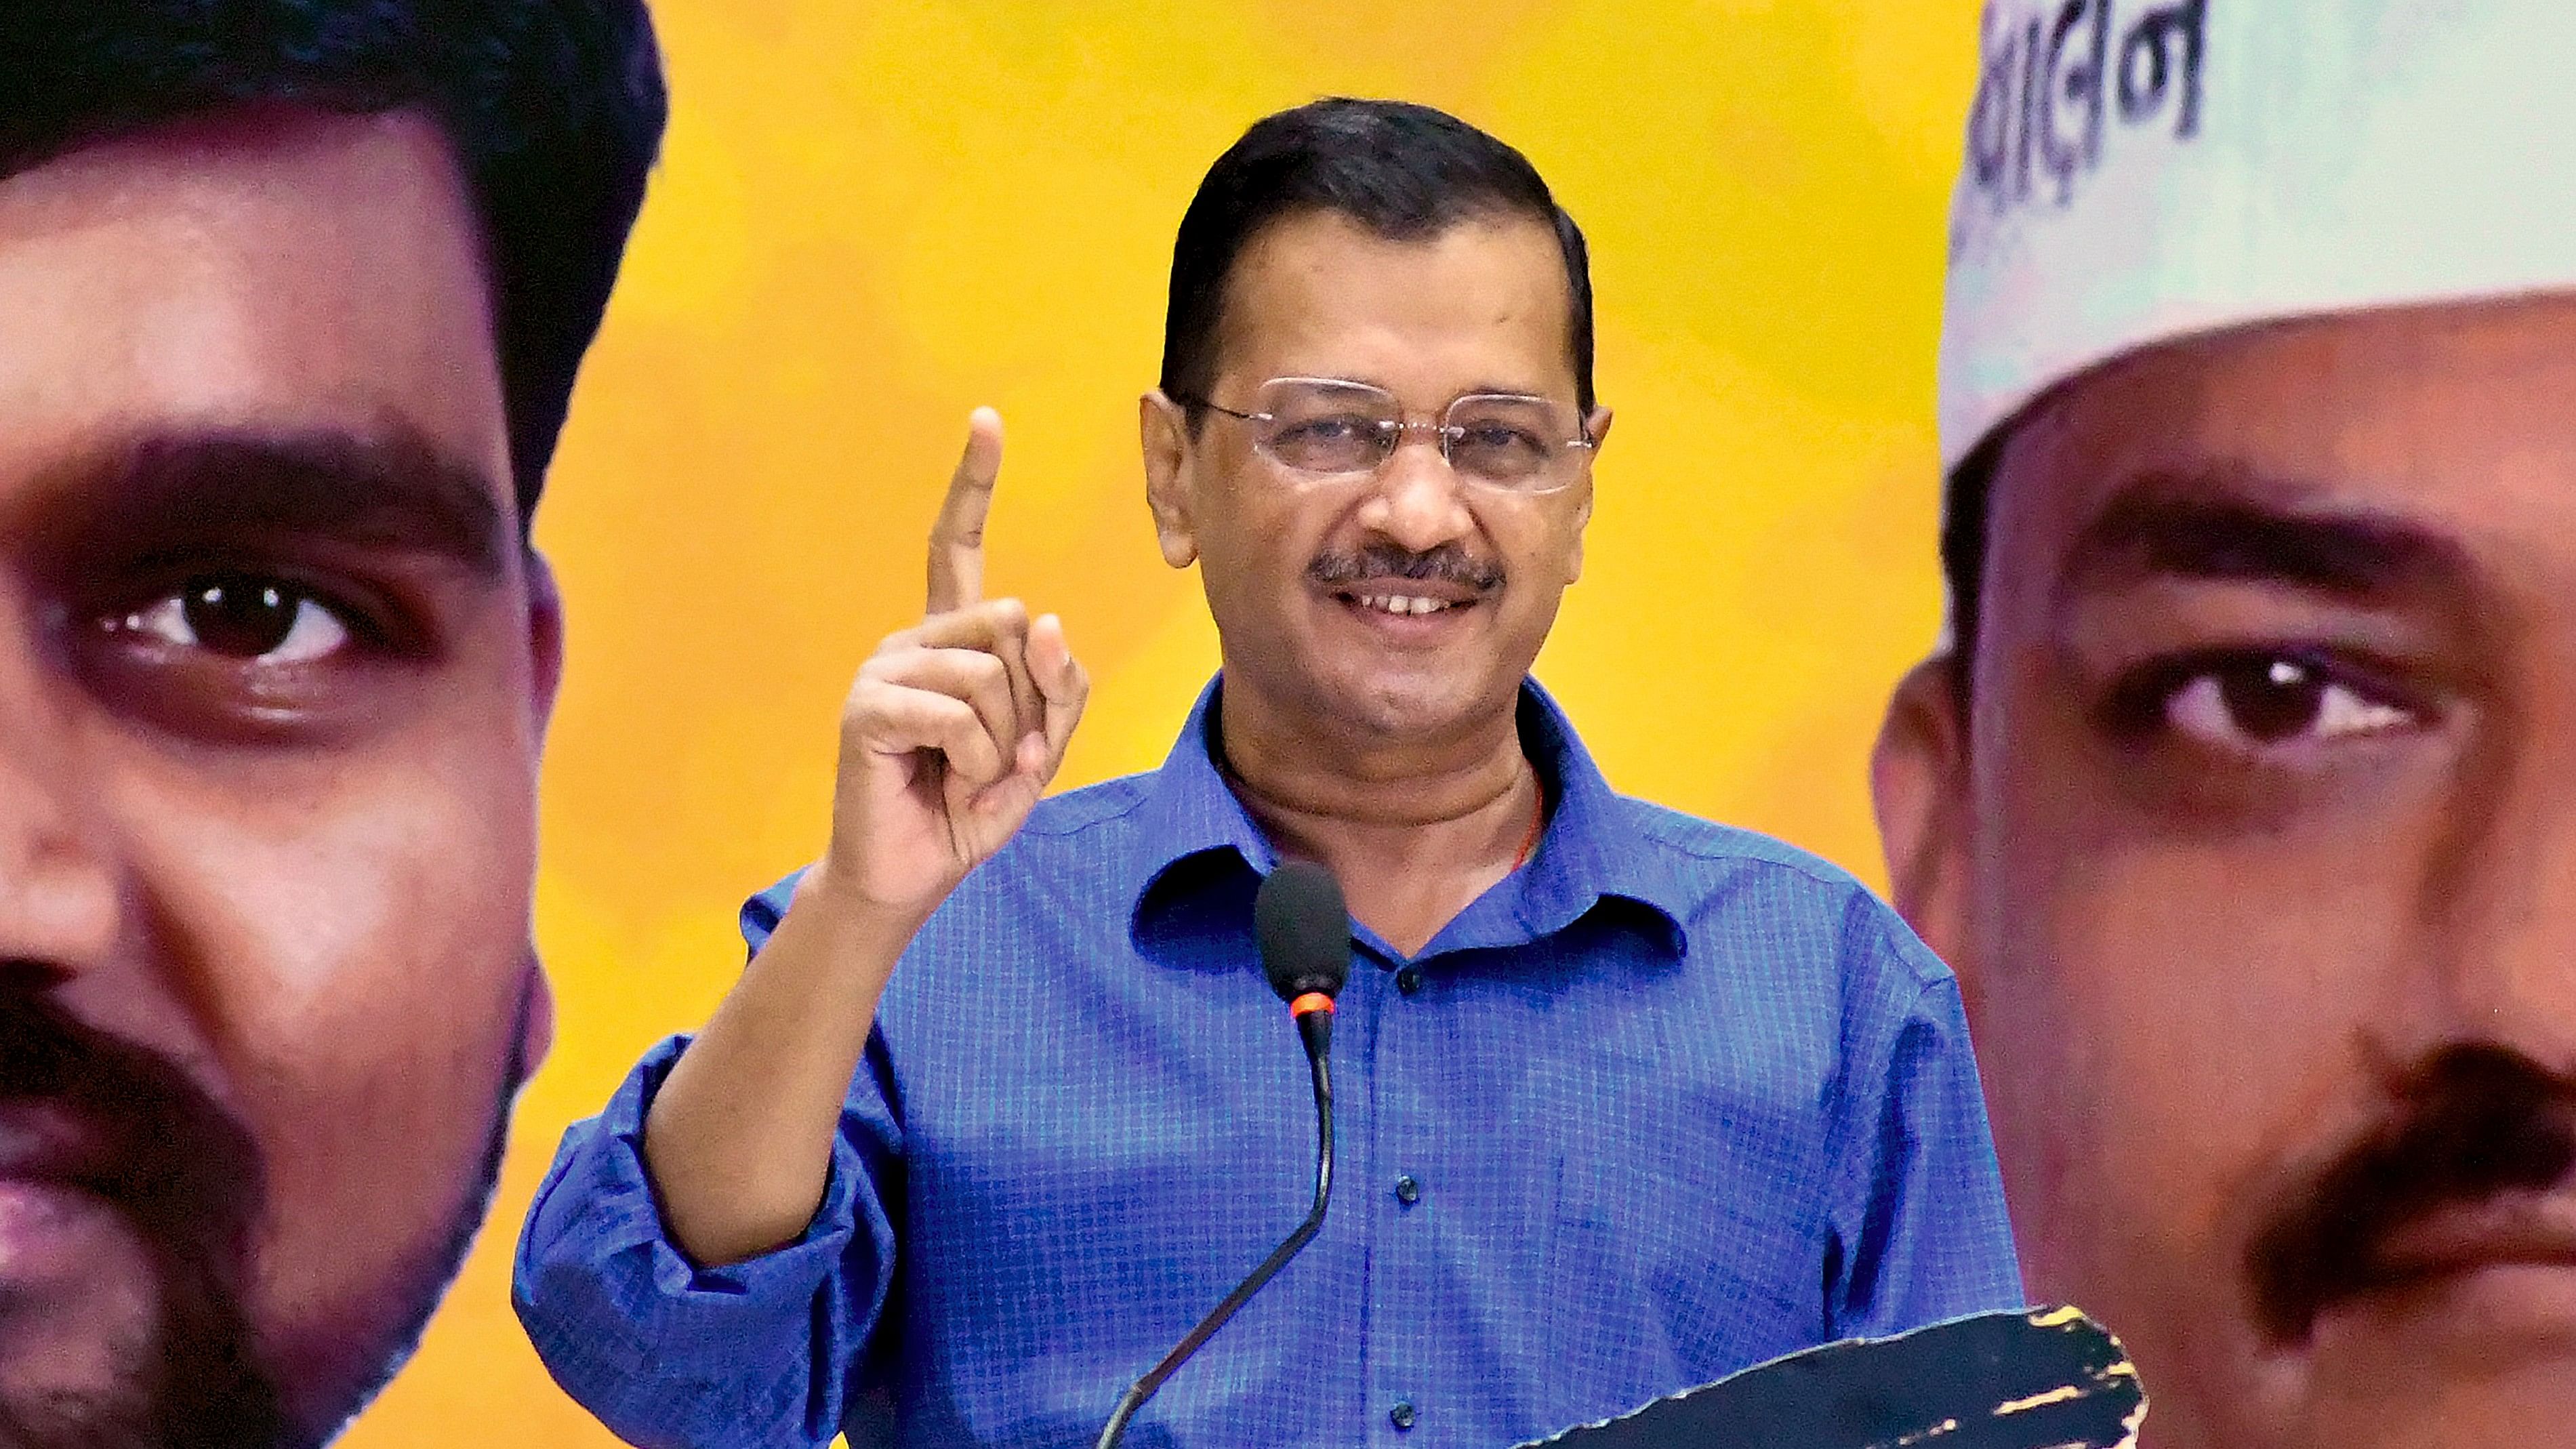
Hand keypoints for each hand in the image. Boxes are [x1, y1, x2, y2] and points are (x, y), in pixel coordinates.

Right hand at [812, 409, 1088, 924]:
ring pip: (994, 674)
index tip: (986, 421)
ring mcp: (885, 667)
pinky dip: (978, 763)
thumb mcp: (1041, 749)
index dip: (973, 484)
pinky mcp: (868, 705)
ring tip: (967, 775)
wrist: (910, 875)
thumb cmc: (969, 807)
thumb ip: (1060, 689)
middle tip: (995, 755)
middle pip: (1017, 623)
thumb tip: (1047, 623)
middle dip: (1032, 703)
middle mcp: (913, 639)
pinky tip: (947, 783)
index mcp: (951, 639)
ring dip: (1004, 743)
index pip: (959, 546)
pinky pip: (961, 715)